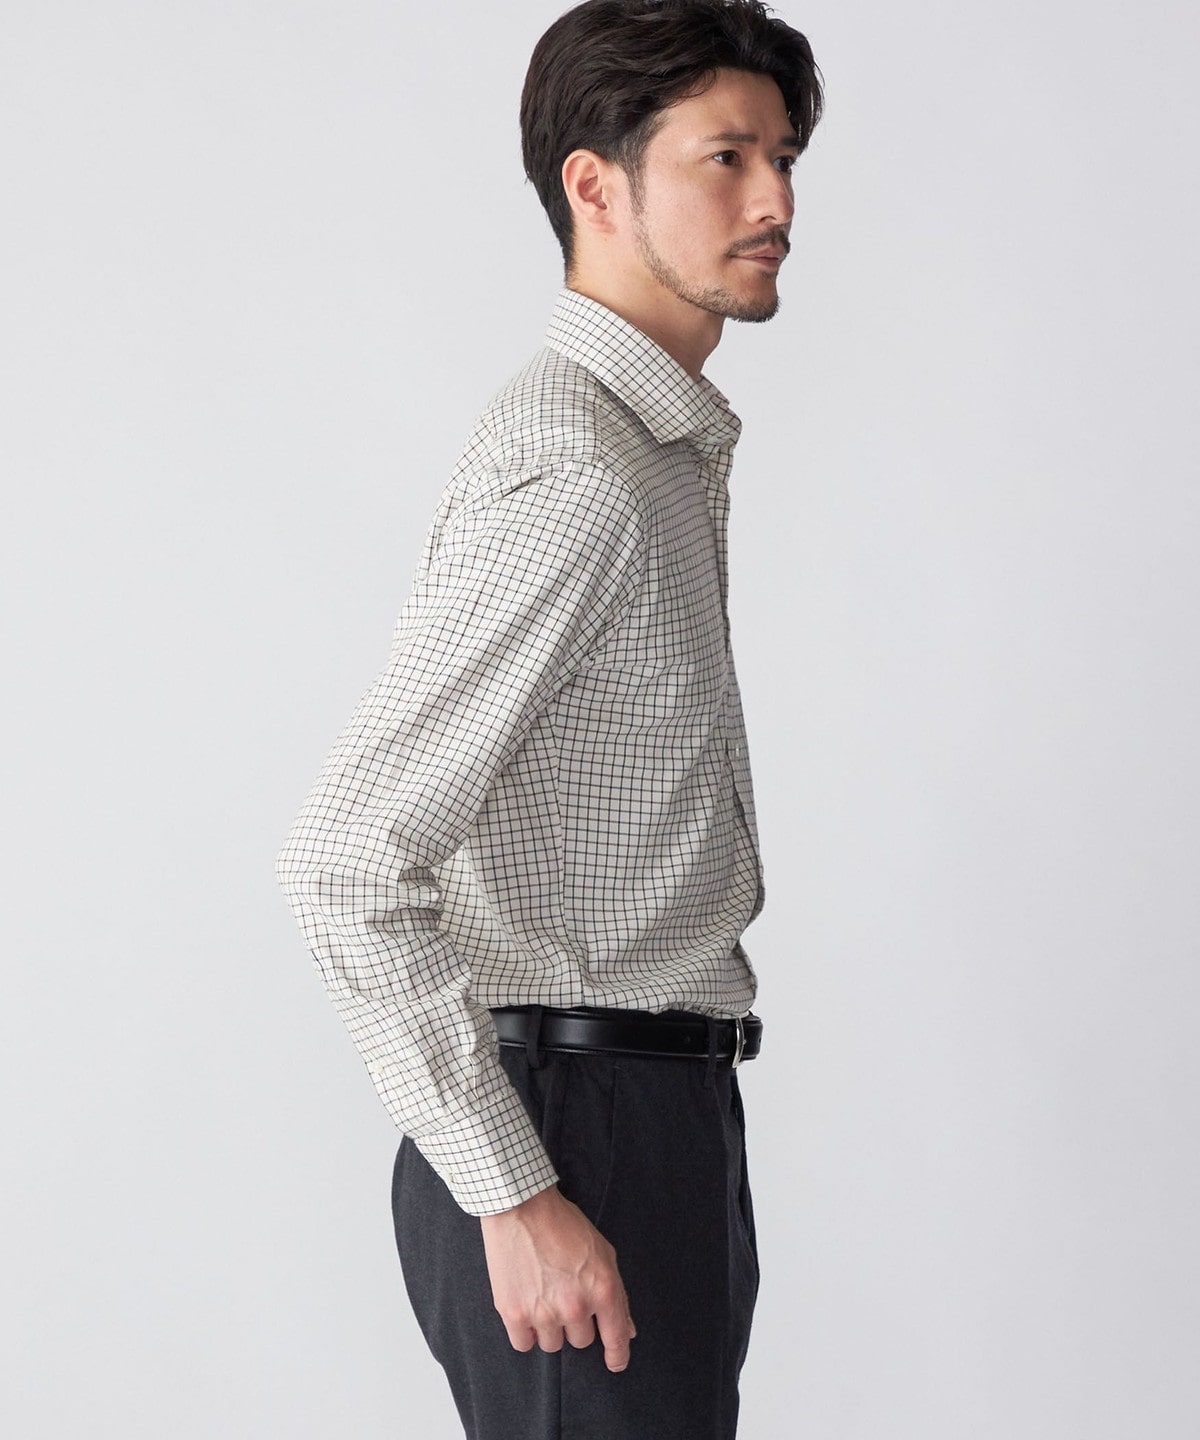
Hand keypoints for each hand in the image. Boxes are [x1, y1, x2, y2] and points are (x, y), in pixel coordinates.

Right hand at [480, 1185, 635, 1372]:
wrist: (522, 1207)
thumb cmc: (564, 1224)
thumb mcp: (603, 1252)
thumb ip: (617, 1294)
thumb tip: (627, 1329)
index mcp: (602, 1290)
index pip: (616, 1338)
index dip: (618, 1355)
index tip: (616, 1362)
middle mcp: (575, 1306)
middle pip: (582, 1341)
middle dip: (576, 1322)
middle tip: (565, 1294)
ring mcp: (544, 1312)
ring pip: (553, 1344)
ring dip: (551, 1327)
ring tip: (543, 1295)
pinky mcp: (514, 1313)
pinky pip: (524, 1344)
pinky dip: (526, 1331)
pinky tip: (526, 1308)